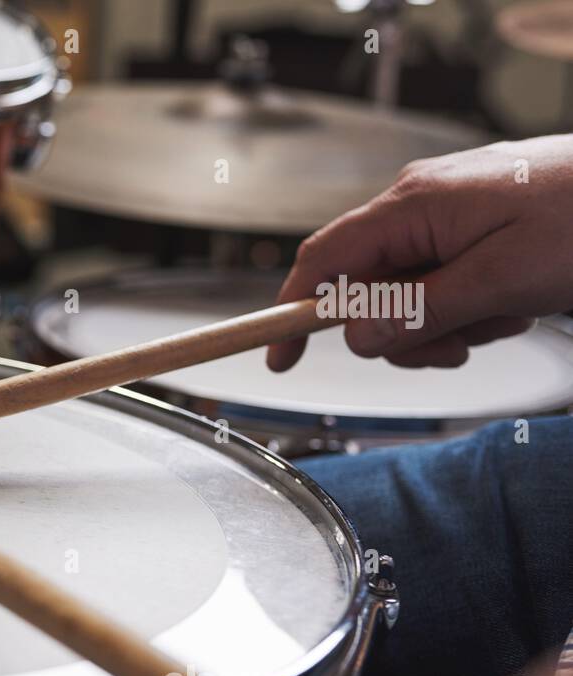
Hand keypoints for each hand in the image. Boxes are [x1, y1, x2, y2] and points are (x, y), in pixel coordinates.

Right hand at [268, 135, 572, 370]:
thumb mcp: (501, 279)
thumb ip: (421, 310)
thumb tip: (358, 337)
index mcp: (412, 206)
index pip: (323, 263)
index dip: (291, 312)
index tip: (279, 357)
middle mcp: (417, 205)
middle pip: (365, 289)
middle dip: (400, 332)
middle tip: (453, 347)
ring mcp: (443, 216)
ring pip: (404, 294)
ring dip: (442, 324)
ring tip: (500, 318)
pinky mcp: (468, 229)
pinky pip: (439, 283)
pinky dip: (466, 308)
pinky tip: (509, 303)